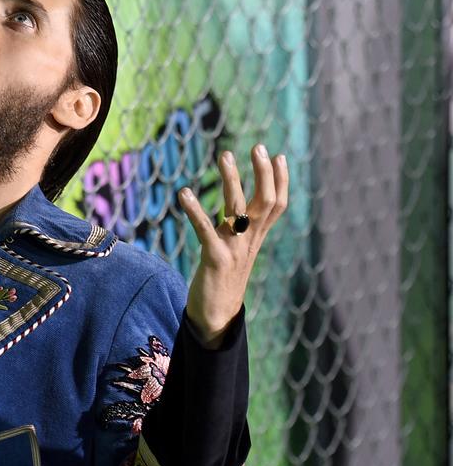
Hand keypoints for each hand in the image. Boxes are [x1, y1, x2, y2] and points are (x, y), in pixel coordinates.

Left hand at [178, 144, 287, 348]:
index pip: (277, 206)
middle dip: (263, 173)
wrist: (216, 318)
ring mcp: (235, 250)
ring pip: (238, 209)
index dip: (281, 181)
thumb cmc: (223, 282)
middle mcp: (250, 241)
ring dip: (231, 180)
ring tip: (224, 155)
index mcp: (256, 239)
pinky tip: (184, 193)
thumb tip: (238, 209)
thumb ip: (240, 231)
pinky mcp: (216, 260)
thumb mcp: (237, 252)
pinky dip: (195, 210)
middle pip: (265, 202)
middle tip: (257, 146)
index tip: (279, 155)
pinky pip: (205, 230)